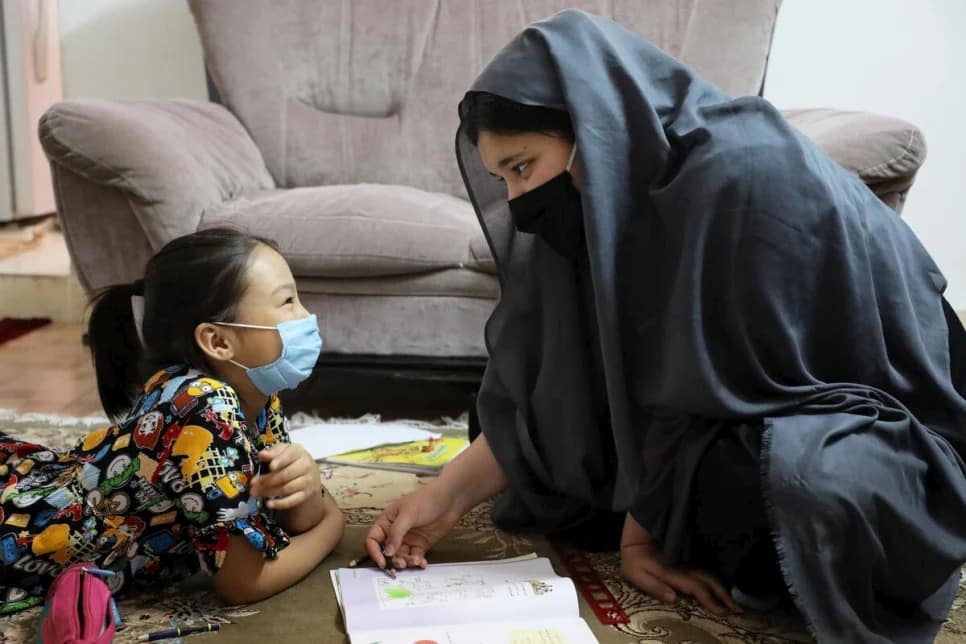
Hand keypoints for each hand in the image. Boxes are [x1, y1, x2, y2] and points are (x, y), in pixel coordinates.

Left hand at [250, 443, 320, 510]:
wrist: (309, 472)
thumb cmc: (291, 460)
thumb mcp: (283, 451)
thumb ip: (273, 452)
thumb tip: (262, 454)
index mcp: (298, 452)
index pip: (289, 456)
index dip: (280, 461)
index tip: (271, 466)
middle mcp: (305, 466)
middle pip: (285, 474)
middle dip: (267, 480)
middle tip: (253, 484)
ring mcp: (307, 481)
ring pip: (286, 488)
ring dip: (269, 492)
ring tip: (255, 493)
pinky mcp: (305, 494)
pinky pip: (292, 500)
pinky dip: (280, 503)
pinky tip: (269, 504)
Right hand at [364, 481, 464, 569]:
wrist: (451, 498)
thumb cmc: (427, 499)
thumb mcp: (408, 514)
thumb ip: (396, 534)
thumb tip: (387, 552)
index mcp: (387, 521)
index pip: (373, 539)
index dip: (375, 552)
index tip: (382, 562)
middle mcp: (396, 531)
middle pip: (387, 552)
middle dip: (393, 560)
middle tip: (401, 564)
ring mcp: (409, 538)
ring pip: (401, 556)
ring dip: (406, 562)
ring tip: (415, 561)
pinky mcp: (421, 544)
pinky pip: (415, 557)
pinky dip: (417, 562)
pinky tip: (422, 563)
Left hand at [620, 515, 740, 616]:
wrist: (637, 531)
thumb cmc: (633, 557)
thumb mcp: (635, 573)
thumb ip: (654, 586)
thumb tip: (673, 598)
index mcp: (672, 572)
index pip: (696, 587)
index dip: (710, 600)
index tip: (724, 612)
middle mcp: (683, 565)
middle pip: (709, 580)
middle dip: (724, 595)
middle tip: (738, 609)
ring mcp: (686, 559)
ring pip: (710, 573)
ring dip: (723, 586)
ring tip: (734, 600)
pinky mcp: (686, 556)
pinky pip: (705, 567)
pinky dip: (716, 577)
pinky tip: (723, 585)